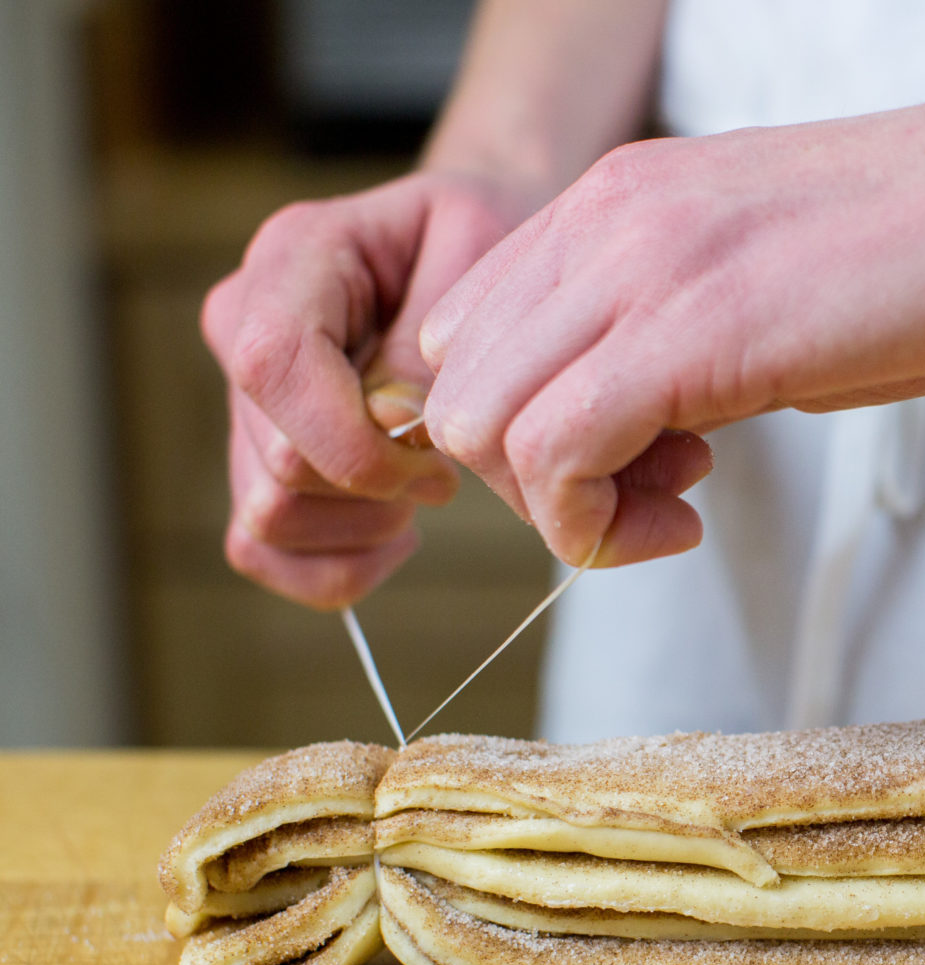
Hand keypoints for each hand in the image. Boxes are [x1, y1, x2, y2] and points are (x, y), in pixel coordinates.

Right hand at [201, 171, 533, 607]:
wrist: (475, 247)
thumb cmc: (484, 242)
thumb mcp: (481, 253)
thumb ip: (433, 341)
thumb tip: (392, 424)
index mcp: (292, 258)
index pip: (274, 366)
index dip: (355, 441)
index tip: (439, 463)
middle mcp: (244, 327)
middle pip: (280, 463)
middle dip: (379, 491)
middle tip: (447, 472)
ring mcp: (244, 399)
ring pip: (268, 517)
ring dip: (363, 529)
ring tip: (424, 488)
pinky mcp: (257, 459)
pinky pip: (261, 551)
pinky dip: (336, 567)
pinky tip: (396, 535)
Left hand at [418, 85, 924, 566]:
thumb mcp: (776, 280)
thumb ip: (689, 338)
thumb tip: (659, 428)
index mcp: (622, 201)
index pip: (476, 333)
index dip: (531, 428)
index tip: (634, 464)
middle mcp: (606, 220)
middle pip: (455, 385)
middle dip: (529, 480)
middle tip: (646, 502)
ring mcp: (640, 265)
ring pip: (479, 424)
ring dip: (559, 507)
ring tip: (670, 513)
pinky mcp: (692, 331)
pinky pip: (554, 454)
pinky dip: (594, 523)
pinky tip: (683, 522)